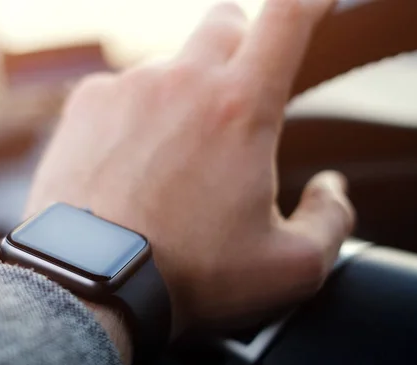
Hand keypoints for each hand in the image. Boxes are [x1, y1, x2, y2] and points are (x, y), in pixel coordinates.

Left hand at [26, 0, 353, 336]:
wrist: (91, 284)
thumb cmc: (188, 276)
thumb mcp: (289, 266)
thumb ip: (331, 219)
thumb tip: (331, 188)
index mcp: (242, 106)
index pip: (289, 17)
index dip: (309, 2)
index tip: (314, 5)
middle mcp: (183, 80)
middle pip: (225, 23)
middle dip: (241, 46)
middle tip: (236, 99)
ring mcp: (128, 86)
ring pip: (172, 63)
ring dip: (182, 94)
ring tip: (172, 159)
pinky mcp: (85, 103)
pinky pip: (122, 89)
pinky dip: (134, 114)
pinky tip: (127, 163)